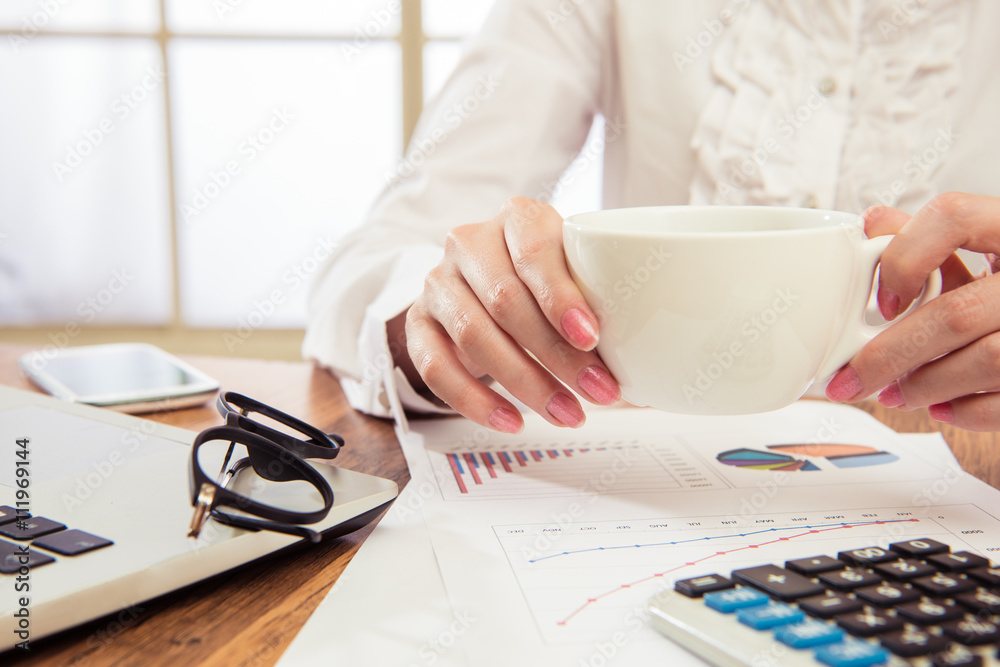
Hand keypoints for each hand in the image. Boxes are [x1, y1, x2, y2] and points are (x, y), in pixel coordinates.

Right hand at [395, 197, 620, 432]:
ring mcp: (438, 282)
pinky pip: (435, 367)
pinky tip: (510, 420)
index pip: (534, 252)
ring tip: (567, 414)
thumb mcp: (574, 272)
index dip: (561, 298)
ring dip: (524, 383)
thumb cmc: (542, 281)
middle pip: (506, 300)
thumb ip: (602, 298)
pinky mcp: (418, 322)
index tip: (592, 338)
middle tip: (598, 391)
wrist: (481, 286)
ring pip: (473, 335)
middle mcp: (470, 242)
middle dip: (556, 355)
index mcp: (517, 217)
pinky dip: (473, 400)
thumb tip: (656, 361)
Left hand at [825, 192, 999, 429]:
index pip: (952, 218)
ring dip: (925, 386)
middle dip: (891, 355)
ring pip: (985, 360)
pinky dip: (967, 411)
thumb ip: (932, 238)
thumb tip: (874, 224)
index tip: (882, 301)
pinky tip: (940, 407)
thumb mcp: (986, 245)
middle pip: (957, 314)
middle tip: (851, 379)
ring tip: (893, 393)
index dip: (906, 259)